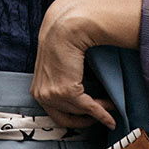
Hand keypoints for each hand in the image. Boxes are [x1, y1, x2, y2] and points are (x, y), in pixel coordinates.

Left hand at [31, 0, 141, 130]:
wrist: (65, 28)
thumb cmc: (63, 43)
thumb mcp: (57, 67)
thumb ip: (62, 81)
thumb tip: (78, 93)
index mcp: (37, 89)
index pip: (55, 114)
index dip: (74, 119)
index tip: (88, 119)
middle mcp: (41, 95)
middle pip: (67, 117)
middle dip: (86, 119)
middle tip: (101, 114)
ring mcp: (52, 94)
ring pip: (80, 112)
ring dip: (99, 112)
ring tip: (111, 106)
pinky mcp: (66, 91)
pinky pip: (89, 108)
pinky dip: (102, 114)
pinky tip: (111, 119)